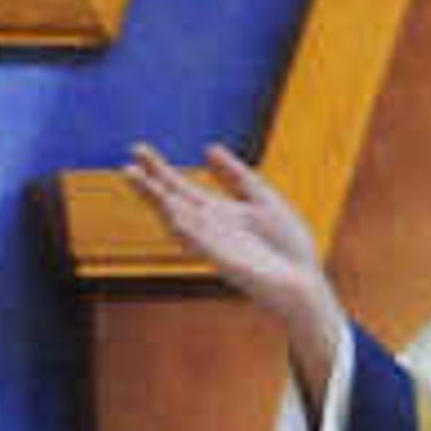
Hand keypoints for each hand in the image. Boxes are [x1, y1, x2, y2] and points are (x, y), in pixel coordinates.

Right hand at [127, 139, 348, 403]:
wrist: (304, 282)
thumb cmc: (287, 247)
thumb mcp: (262, 198)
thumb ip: (236, 175)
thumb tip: (207, 148)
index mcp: (217, 213)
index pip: (180, 187)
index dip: (159, 169)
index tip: (137, 149)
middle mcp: (209, 228)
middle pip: (172, 200)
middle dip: (149, 183)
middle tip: (126, 164)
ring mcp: (214, 244)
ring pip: (178, 218)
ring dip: (157, 200)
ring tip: (135, 179)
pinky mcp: (224, 260)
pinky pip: (199, 241)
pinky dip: (184, 227)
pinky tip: (170, 211)